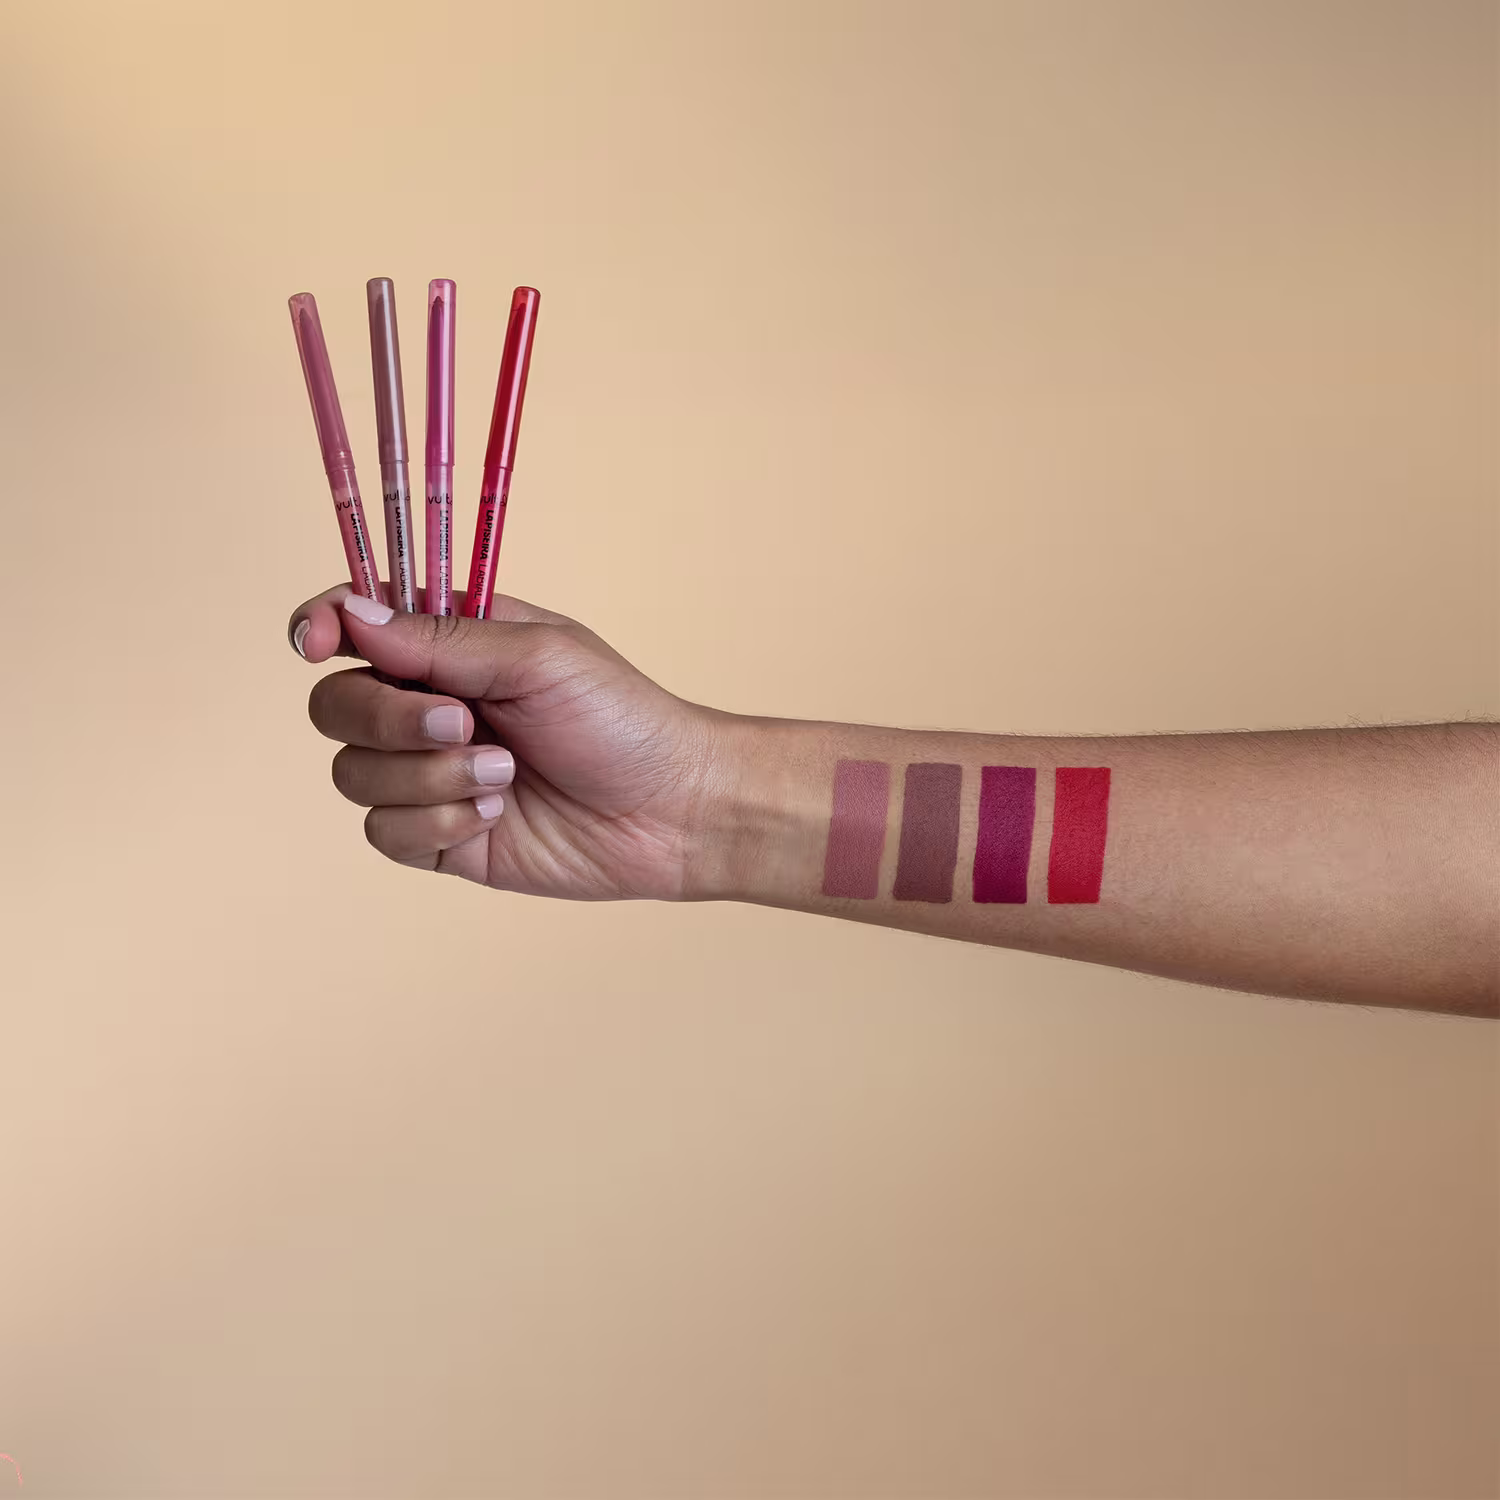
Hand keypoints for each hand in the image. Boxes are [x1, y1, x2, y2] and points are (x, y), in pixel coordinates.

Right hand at [288, 585, 729, 899]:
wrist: (671, 813)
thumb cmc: (623, 720)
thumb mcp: (538, 657)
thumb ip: (440, 639)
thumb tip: (350, 613)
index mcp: (451, 644)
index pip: (355, 623)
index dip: (321, 627)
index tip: (315, 644)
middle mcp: (430, 705)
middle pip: (335, 704)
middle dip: (388, 717)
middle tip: (463, 723)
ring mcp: (429, 774)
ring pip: (352, 773)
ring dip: (426, 776)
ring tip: (503, 774)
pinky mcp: (440, 837)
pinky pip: (384, 832)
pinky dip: (436, 823)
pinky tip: (494, 814)